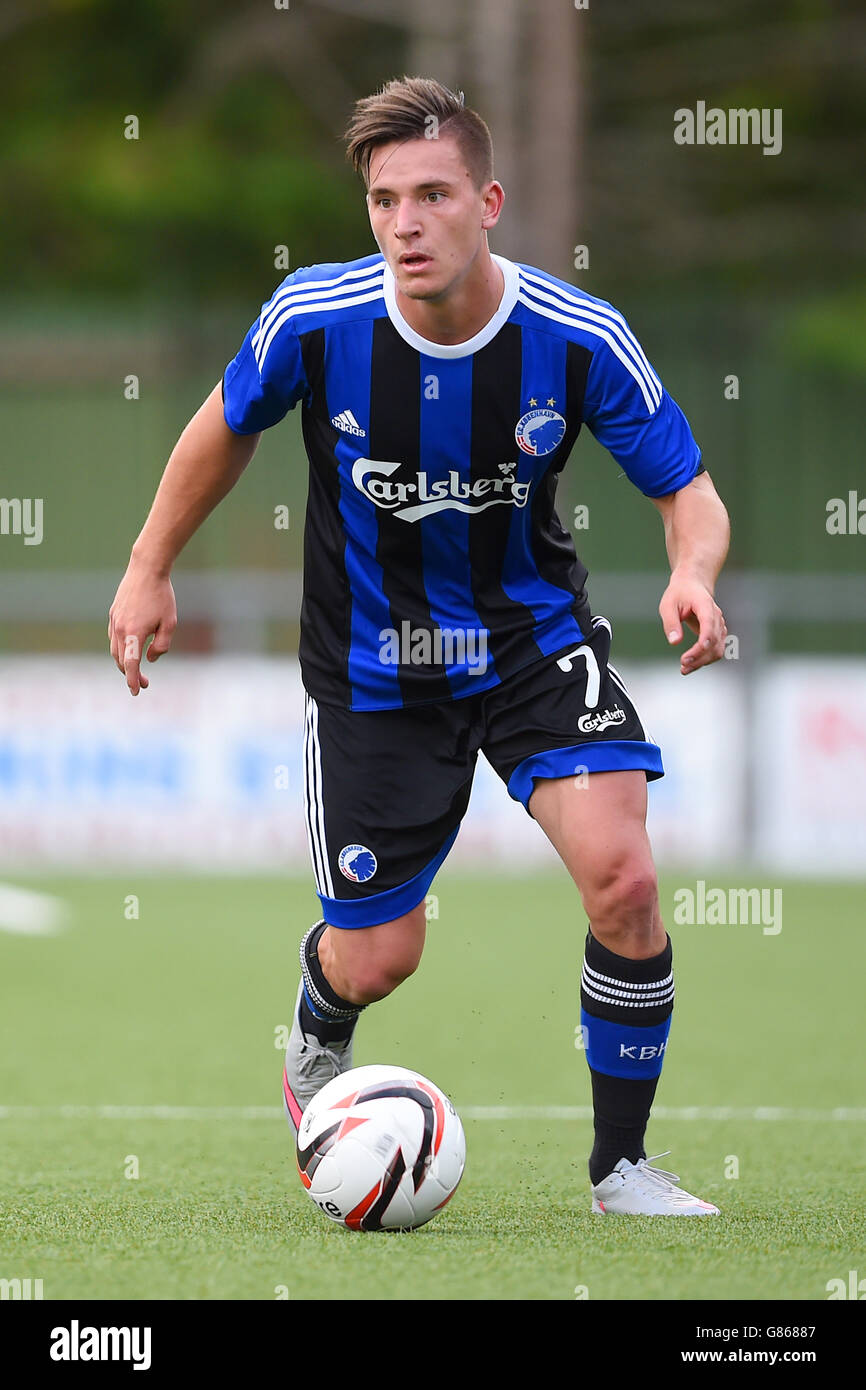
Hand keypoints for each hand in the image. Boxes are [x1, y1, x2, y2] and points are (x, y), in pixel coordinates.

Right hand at [108, 556, 176, 695]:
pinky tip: (130, 650)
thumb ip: (161, 645)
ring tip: (137, 669)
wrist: (146, 570)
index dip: (133, 680)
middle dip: (131, 675)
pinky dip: (120, 649)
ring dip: (124, 663)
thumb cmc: (162, 596)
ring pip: (115, 650)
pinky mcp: (113, 614)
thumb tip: (149, 659)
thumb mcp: (169, 623)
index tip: (137, 691)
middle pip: (121, 661)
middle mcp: (120, 629)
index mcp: (134, 633)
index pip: (131, 665)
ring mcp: (114, 621)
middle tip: (144, 683)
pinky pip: (114, 638)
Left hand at [658, 570, 726, 674]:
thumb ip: (671, 623)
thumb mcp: (668, 605)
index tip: (690, 656)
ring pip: (718, 649)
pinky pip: (716, 650)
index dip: (703, 642)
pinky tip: (691, 664)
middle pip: (714, 642)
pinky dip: (705, 659)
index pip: (709, 626)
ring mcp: (719, 626)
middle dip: (699, 657)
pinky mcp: (717, 633)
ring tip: (684, 669)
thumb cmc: (679, 594)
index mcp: (705, 605)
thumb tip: (674, 642)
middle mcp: (716, 617)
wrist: (692, 585)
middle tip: (682, 665)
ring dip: (703, 662)